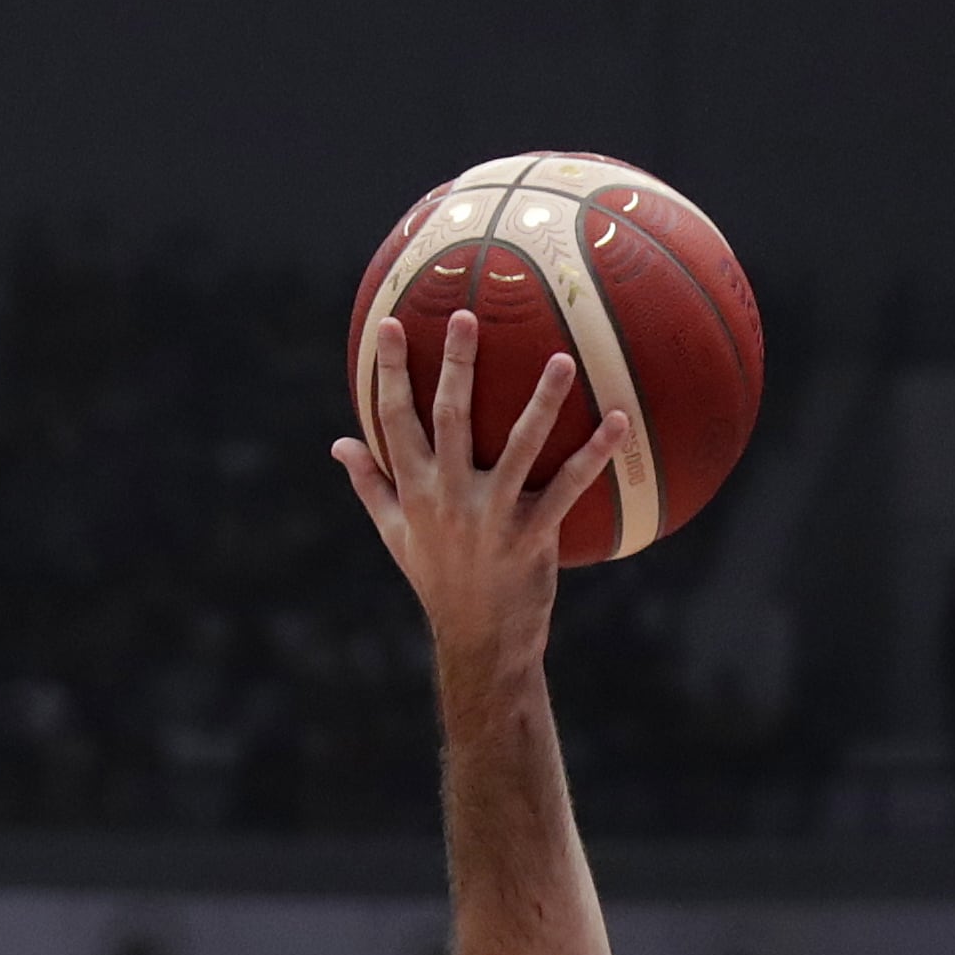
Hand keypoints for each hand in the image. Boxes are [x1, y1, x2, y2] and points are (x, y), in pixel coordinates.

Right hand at [332, 310, 631, 690]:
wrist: (480, 639)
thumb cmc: (438, 580)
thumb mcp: (395, 534)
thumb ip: (369, 484)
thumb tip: (339, 443)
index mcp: (414, 489)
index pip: (395, 418)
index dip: (393, 370)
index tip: (394, 325)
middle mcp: (450, 495)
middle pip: (451, 417)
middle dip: (458, 364)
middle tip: (468, 315)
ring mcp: (493, 514)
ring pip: (520, 445)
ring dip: (542, 400)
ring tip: (561, 359)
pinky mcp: (534, 534)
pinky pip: (568, 486)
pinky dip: (593, 453)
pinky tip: (615, 420)